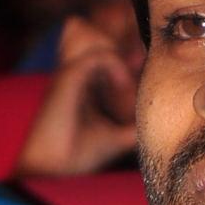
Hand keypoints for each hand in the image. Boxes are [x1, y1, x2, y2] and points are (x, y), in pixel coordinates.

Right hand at [15, 17, 139, 178]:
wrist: (53, 169)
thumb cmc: (75, 155)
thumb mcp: (113, 138)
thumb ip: (130, 128)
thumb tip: (150, 127)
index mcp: (80, 84)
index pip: (102, 50)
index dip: (125, 53)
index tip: (141, 64)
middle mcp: (73, 73)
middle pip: (96, 35)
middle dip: (124, 49)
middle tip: (139, 69)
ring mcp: (69, 72)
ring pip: (97, 38)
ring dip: (119, 56)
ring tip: (128, 83)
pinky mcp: (68, 77)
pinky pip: (100, 55)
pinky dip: (117, 67)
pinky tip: (124, 87)